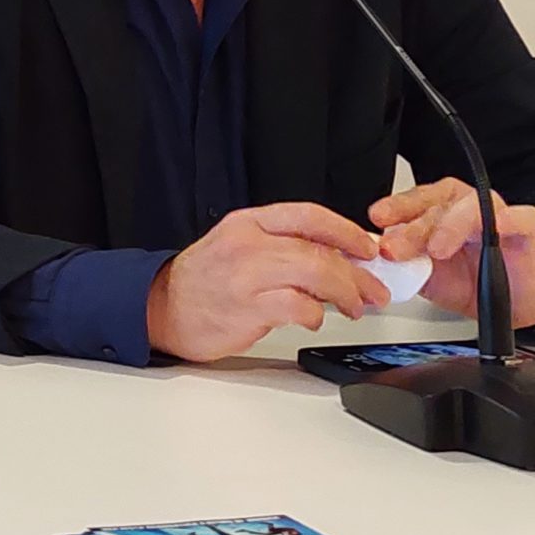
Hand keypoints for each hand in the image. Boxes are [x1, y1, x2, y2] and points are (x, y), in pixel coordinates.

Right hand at [147, 203, 389, 361]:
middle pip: (319, 251)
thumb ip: (283, 247)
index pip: (309, 216)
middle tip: (373, 290)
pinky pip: (299, 307)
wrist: (161, 309)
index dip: (347, 231)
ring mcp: (246, 275)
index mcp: (248, 222)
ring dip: (346, 294)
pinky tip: (314, 318)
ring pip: (316, 276)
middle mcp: (247, 244)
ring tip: (354, 307)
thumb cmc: (205, 283)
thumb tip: (339, 258)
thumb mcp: (239, 248)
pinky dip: (316, 315)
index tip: (368, 248)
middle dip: (357, 273)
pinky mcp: (248, 309)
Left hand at [369, 180, 534, 330]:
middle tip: (395, 248)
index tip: (377, 218)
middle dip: (412, 227)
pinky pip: (519, 217)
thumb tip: (368, 259)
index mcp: (439, 211)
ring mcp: (496, 214)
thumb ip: (402, 262)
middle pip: (436, 206)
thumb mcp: (426, 274)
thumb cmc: (469, 281)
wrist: (509, 304)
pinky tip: (491, 230)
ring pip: (471, 207)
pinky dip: (505, 220)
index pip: (415, 200)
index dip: (396, 207)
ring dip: (449, 226)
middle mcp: (464, 207)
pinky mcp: (526, 228)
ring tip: (435, 250)